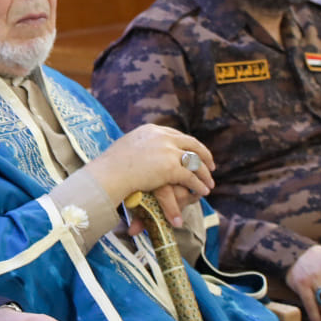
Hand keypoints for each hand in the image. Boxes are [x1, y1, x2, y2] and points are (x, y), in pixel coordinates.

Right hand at [84, 124, 214, 221]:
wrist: (109, 173)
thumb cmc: (111, 165)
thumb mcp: (126, 147)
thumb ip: (137, 146)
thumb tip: (137, 151)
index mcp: (152, 130)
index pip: (176, 134)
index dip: (187, 144)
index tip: (193, 151)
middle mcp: (163, 137)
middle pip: (191, 143)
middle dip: (203, 155)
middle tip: (211, 165)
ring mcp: (168, 151)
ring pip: (194, 161)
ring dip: (204, 173)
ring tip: (210, 182)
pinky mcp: (171, 167)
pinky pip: (191, 177)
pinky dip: (199, 184)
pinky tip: (204, 191)